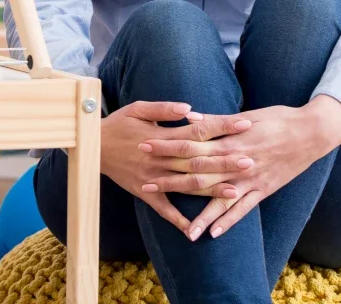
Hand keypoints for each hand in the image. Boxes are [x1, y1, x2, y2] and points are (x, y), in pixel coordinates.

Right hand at [101, 101, 252, 235]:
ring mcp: (153, 178)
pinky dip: (178, 220)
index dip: (221, 126)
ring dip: (211, 189)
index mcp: (160, 136)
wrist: (90, 146)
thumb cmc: (117, 124)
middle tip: (250, 160)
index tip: (243, 123)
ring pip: (186, 185)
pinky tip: (194, 231)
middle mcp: (159, 159)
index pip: (197, 130)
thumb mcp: (136, 109)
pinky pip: (163, 209)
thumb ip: (163, 109)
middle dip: (224, 160)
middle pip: (197, 160)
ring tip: (236, 191)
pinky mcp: (144, 192)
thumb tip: (190, 108)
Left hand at [143, 96, 340, 240]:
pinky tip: (213, 232)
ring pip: (219, 198)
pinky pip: (243, 209)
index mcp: (229, 139)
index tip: (144, 146)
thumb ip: (216, 121)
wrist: (313, 132)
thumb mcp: (245, 114)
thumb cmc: (277, 118)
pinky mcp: (264, 189)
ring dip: (199, 213)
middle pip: (197, 172)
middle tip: (146, 184)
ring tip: (181, 227)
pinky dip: (228, 221)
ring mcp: (250, 178)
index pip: (190, 144)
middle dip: (170, 178)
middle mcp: (237, 162)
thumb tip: (189, 117)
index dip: (166, 145)